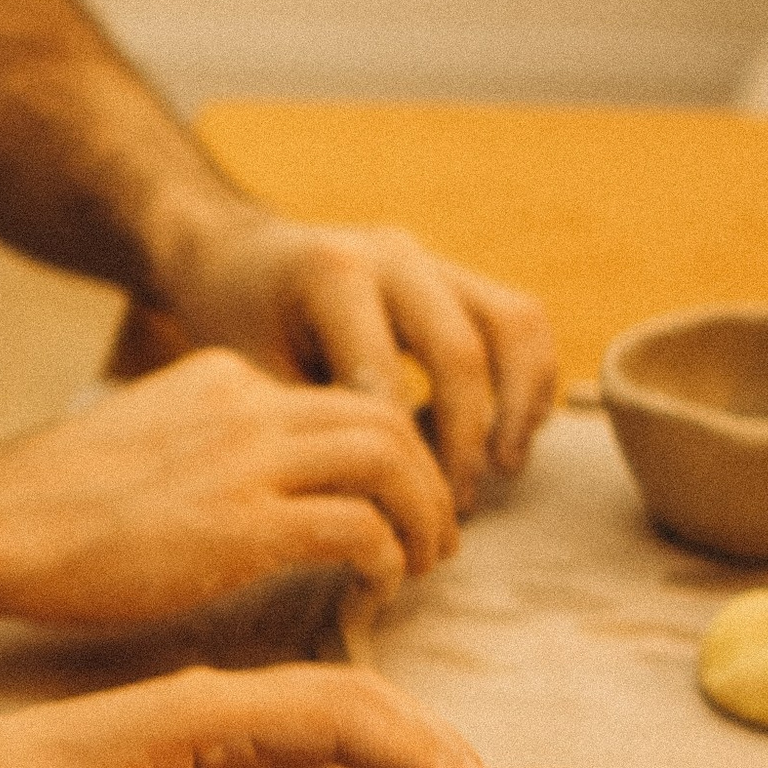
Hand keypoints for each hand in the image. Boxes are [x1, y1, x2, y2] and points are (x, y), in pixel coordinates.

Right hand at [0, 346, 456, 630]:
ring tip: (422, 561)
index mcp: (224, 376)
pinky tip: (375, 586)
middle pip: (387, 415)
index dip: (385, 449)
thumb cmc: (56, 505)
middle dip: (428, 475)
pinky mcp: (243, 525)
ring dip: (424, 515)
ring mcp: (247, 460)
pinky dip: (386, 556)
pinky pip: (360, 527)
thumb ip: (205, 443)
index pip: (341, 394)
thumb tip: (247, 488)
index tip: (391, 499)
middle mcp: (247, 403)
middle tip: (434, 533)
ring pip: (391, 459)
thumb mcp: (144, 438)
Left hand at [0, 661, 509, 767]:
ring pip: (329, 727)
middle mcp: (219, 705)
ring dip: (400, 757)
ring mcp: (211, 729)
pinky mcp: (197, 758)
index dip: (421, 754)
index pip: (342, 716)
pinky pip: (294, 758)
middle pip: (352, 705)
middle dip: (431, 746)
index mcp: (208, 711)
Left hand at [148, 207, 560, 508]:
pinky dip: (531, 378)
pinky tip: (511, 435)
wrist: (236, 256)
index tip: (396, 513)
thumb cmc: (236, 325)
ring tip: (500, 470)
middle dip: (463, 440)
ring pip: (512, 324)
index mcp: (332, 273)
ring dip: (516, 405)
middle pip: (459, 352)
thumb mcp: (249, 372)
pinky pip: (520, 320)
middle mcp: (392, 255)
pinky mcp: (456, 274)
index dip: (398, 455)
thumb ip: (305, 424)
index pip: (387, 378)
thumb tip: (362, 505)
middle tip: (451, 506)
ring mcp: (431, 259)